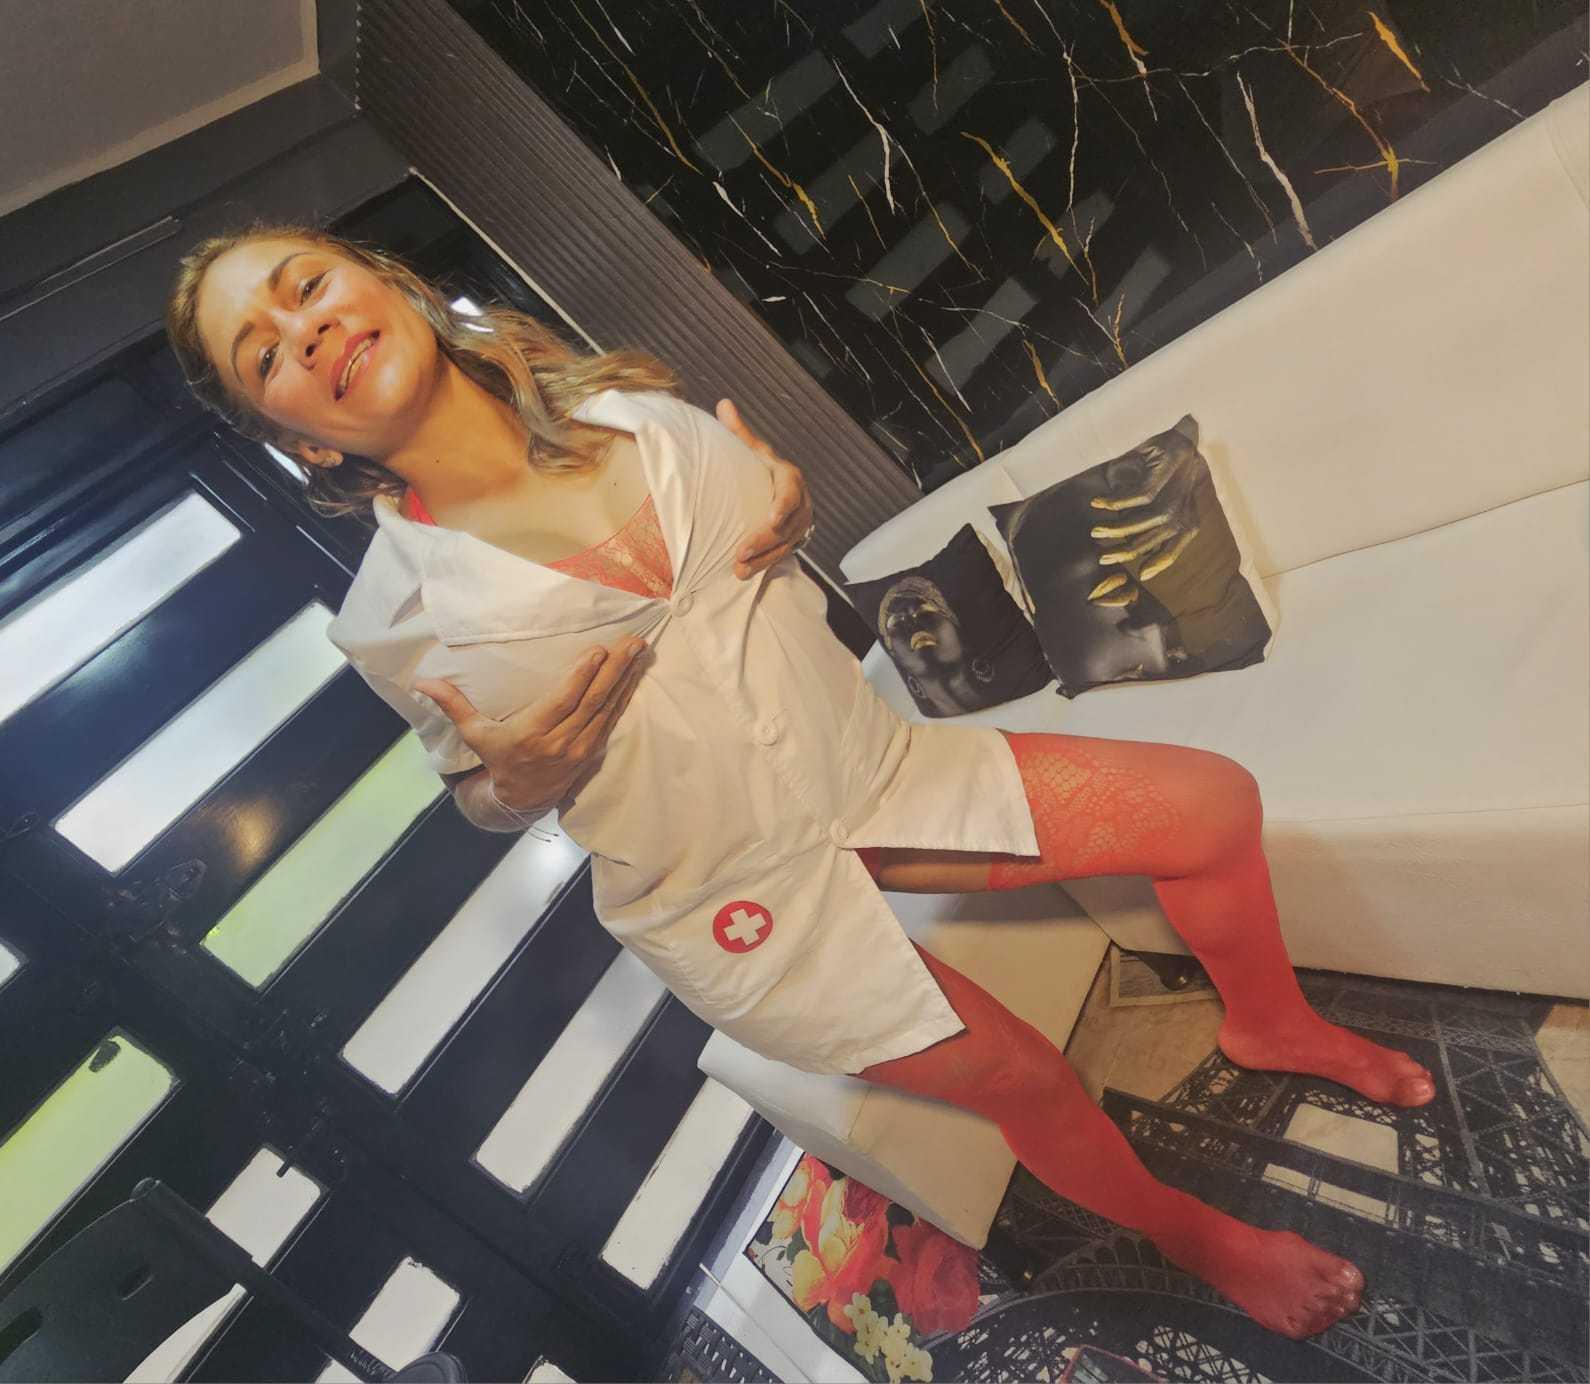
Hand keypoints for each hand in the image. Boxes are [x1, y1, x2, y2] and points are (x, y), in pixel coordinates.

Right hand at [414, 636, 648, 810]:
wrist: (519, 800)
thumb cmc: (496, 760)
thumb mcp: (474, 735)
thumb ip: (454, 705)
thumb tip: (422, 681)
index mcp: (531, 735)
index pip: (563, 702)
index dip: (581, 678)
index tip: (597, 651)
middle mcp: (560, 743)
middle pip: (593, 702)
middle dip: (615, 671)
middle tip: (632, 643)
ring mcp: (580, 749)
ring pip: (608, 709)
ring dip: (626, 679)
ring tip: (640, 651)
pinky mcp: (593, 751)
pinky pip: (613, 720)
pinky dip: (625, 697)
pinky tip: (636, 676)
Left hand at [716, 398, 814, 579]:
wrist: (785, 491)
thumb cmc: (764, 469)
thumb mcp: (756, 452)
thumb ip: (741, 433)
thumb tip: (723, 404)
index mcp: (790, 479)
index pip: (790, 493)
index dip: (783, 506)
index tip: (771, 518)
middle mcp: (800, 504)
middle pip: (786, 526)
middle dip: (764, 540)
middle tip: (741, 551)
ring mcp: (798, 526)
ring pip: (784, 545)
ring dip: (762, 559)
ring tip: (739, 568)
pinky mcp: (792, 542)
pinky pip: (779, 556)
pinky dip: (762, 565)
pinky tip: (743, 574)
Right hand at [1085, 438, 1200, 606]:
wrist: (1180, 439)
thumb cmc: (1164, 478)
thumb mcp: (1160, 506)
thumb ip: (1150, 528)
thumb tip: (1132, 549)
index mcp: (1188, 521)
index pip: (1175, 550)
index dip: (1159, 564)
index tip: (1141, 576)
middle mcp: (1186, 508)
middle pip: (1156, 538)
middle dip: (1127, 550)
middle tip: (1103, 557)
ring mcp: (1178, 490)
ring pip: (1149, 518)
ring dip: (1119, 527)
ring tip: (1096, 531)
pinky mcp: (1165, 471)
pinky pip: (1140, 495)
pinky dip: (1117, 501)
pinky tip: (1098, 503)